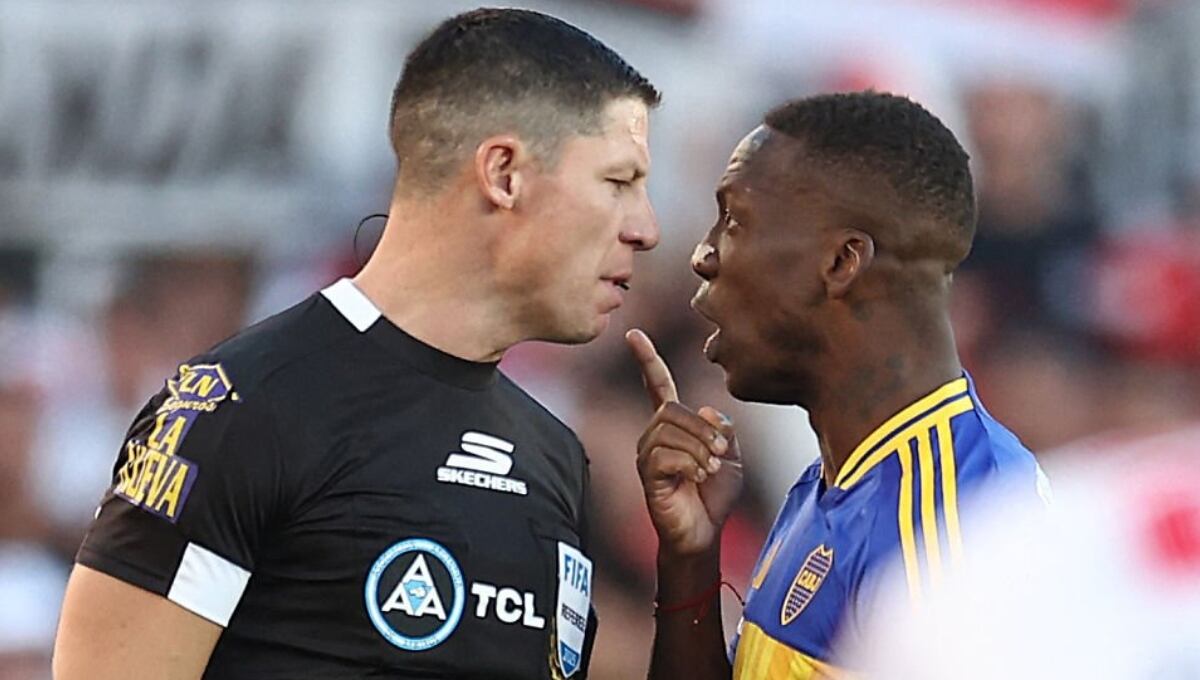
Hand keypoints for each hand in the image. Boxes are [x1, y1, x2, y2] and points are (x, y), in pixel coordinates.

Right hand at [626, 329, 743, 557]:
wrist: (705, 533)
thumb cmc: (714, 496)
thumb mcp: (732, 455)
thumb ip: (724, 428)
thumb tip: (707, 411)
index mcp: (672, 425)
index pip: (656, 385)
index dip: (646, 360)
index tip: (634, 334)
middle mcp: (653, 435)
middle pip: (671, 408)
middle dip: (702, 428)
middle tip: (722, 453)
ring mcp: (646, 455)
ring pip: (669, 428)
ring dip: (700, 447)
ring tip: (711, 468)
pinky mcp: (647, 475)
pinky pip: (665, 454)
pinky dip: (690, 463)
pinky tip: (699, 477)